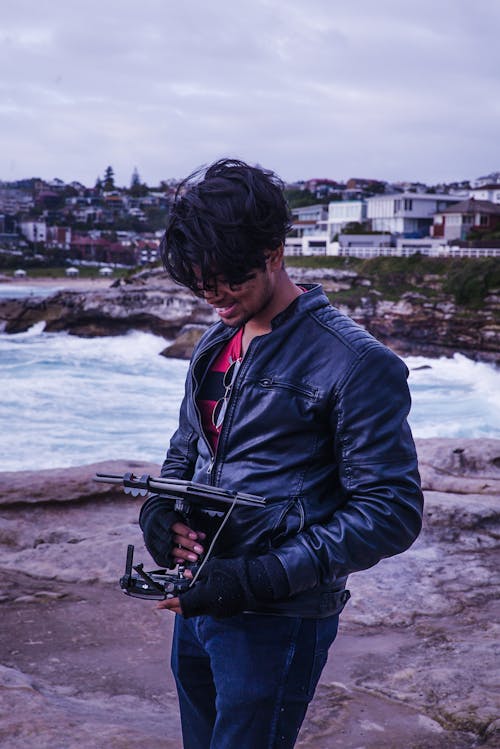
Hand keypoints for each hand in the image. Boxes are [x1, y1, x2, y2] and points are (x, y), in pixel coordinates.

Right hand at [139, 494, 204, 567]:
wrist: (150, 520)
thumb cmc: (166, 518)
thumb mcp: (176, 517)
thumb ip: (188, 526)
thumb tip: (201, 536)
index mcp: (161, 518)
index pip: (173, 524)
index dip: (185, 531)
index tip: (195, 536)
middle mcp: (154, 529)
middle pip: (171, 538)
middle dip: (187, 544)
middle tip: (199, 550)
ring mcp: (151, 541)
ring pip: (167, 550)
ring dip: (182, 554)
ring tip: (193, 557)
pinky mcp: (151, 550)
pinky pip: (160, 558)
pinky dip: (172, 561)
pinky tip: (181, 561)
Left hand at [159, 555, 288, 618]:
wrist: (256, 580)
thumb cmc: (235, 572)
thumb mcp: (213, 567)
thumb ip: (198, 574)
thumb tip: (187, 576)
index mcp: (205, 597)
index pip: (182, 604)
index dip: (169, 604)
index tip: (159, 604)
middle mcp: (210, 608)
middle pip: (188, 611)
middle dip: (177, 606)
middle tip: (169, 600)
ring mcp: (219, 612)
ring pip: (198, 610)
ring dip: (190, 603)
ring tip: (187, 592)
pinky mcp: (225, 611)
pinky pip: (209, 608)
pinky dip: (202, 602)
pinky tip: (203, 592)